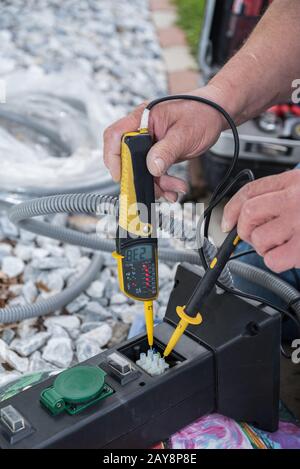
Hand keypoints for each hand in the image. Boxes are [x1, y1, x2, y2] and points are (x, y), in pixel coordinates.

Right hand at [103, 85, 226, 201]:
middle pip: (127, 157)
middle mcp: (143, 129)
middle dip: (138, 177)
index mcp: (143, 118)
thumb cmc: (202, 113)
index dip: (112, 157)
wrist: (218, 113)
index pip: (115, 135)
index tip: (120, 175)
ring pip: (142, 169)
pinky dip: (163, 183)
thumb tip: (152, 168)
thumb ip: (166, 151)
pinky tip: (174, 189)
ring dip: (156, 184)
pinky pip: (154, 171)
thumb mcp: (184, 134)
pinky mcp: (159, 152)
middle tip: (151, 189)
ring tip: (173, 190)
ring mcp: (150, 142)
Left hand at [222, 170, 299, 272]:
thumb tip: (248, 214)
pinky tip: (290, 256)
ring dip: (264, 248)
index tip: (227, 222)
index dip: (231, 209)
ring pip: (258, 238)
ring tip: (282, 245)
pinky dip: (276, 262)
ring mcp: (298, 222)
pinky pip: (272, 260)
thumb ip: (280, 196)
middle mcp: (294, 199)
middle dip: (245, 230)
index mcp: (293, 182)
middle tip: (258, 238)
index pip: (250, 191)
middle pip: (248, 213)